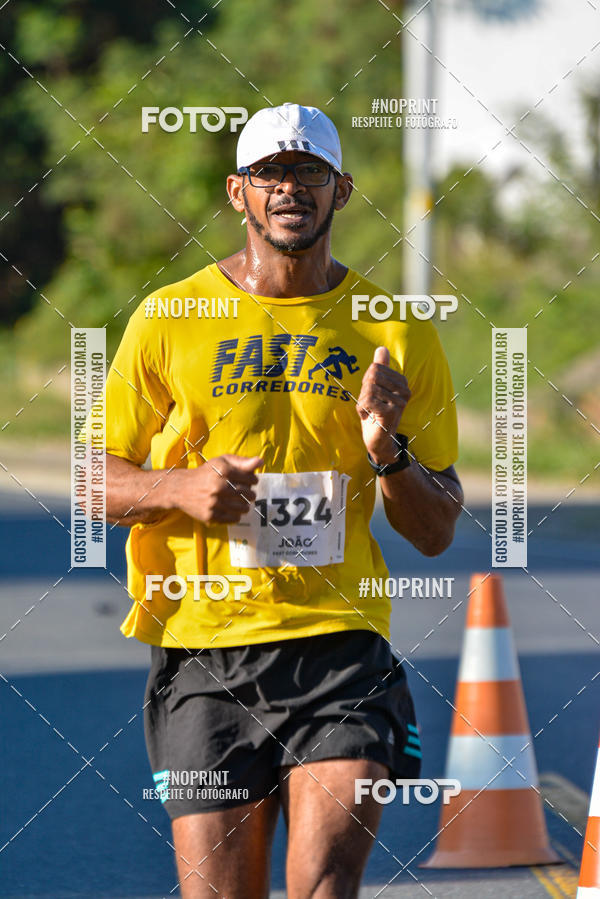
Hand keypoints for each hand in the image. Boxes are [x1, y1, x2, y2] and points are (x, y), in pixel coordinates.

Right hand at [173, 454, 262, 523]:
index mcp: (224, 471)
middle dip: (250, 494)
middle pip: (249, 495)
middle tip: (245, 492)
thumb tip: (260, 462)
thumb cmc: (206, 473)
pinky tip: (230, 508)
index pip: (252, 479)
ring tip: (239, 501)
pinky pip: (234, 519)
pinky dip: (236, 515)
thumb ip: (242, 461)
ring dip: (244, 505)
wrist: (181, 488)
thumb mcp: (221, 462)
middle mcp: (219, 487)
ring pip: (244, 508)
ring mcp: (214, 503)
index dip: (253, 480)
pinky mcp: (210, 516)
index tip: (249, 481)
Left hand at [356, 347, 410, 464]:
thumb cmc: (375, 411)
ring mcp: (400, 402)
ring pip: (369, 389)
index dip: (366, 382)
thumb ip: (379, 368)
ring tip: (369, 411)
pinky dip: (361, 409)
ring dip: (362, 402)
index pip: (375, 368)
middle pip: (372, 376)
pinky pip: (368, 401)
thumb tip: (382, 349)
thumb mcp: (375, 387)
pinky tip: (368, 417)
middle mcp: (404, 390)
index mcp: (401, 382)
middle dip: (364, 391)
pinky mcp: (392, 413)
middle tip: (369, 404)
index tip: (371, 395)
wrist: (378, 439)